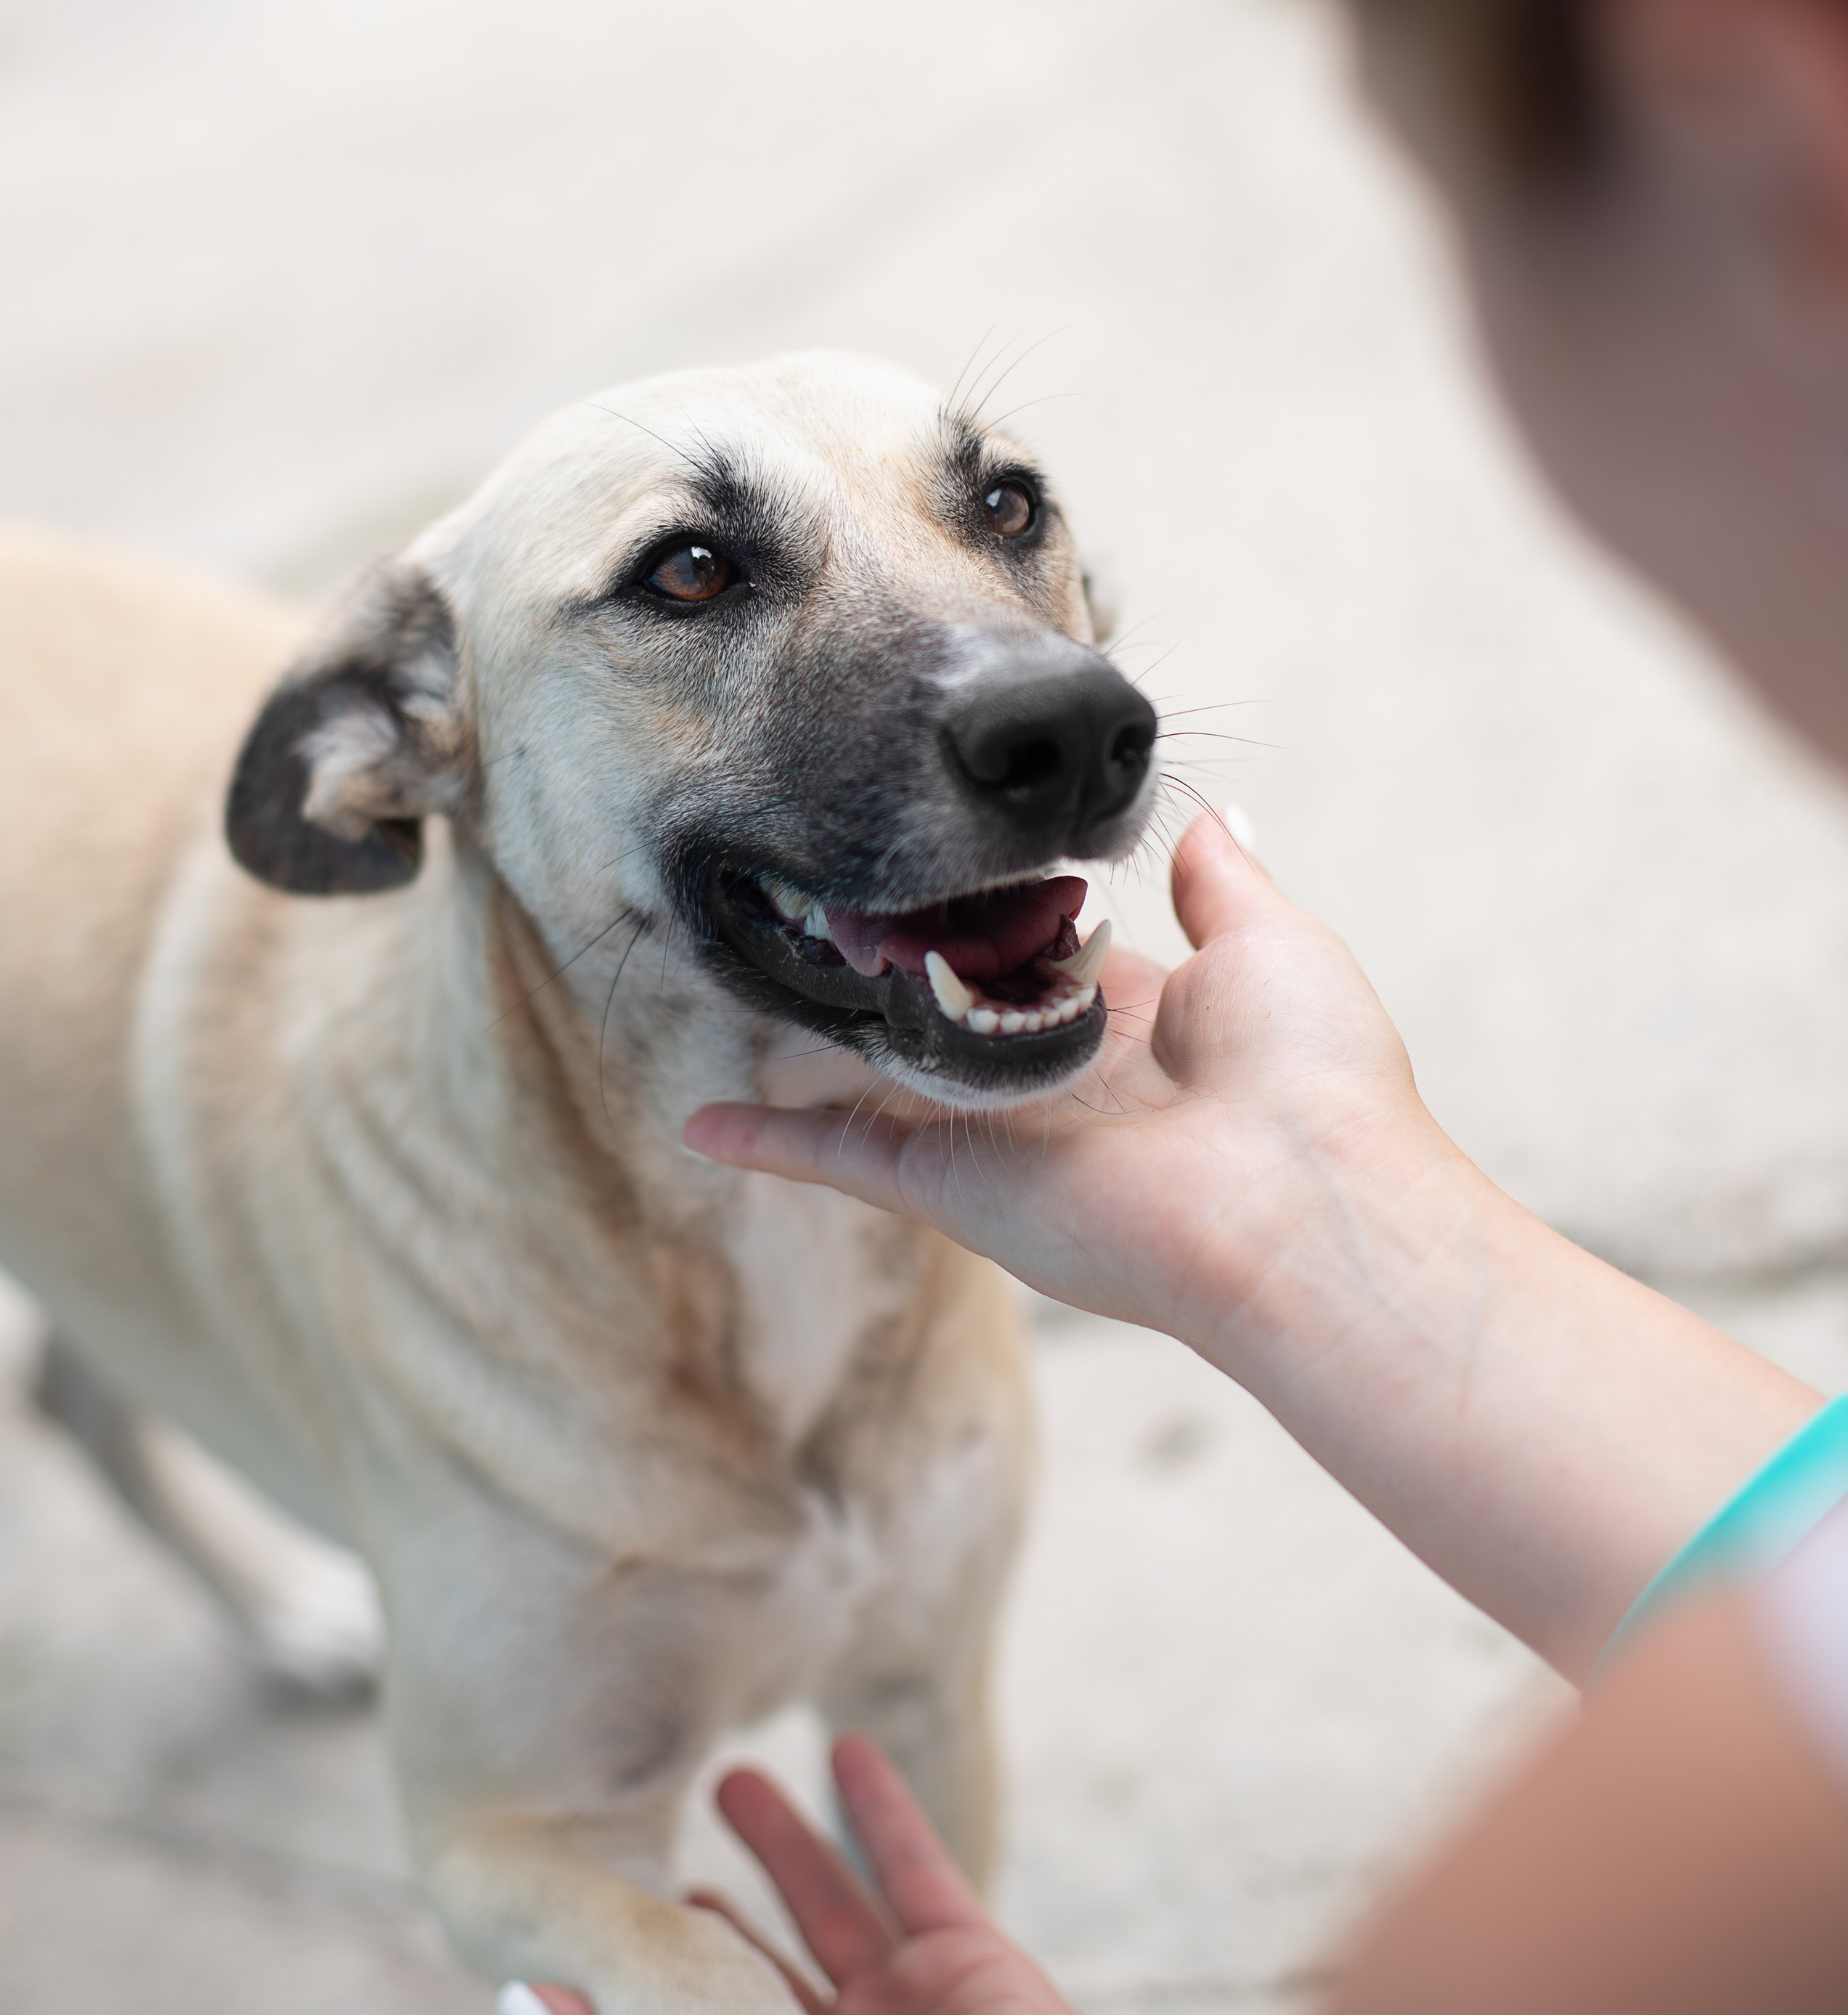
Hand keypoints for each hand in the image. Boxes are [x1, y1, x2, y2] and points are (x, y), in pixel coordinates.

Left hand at [513, 1735, 1120, 2014]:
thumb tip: (519, 1998)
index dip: (671, 1970)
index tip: (625, 1907)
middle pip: (767, 1959)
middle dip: (726, 1898)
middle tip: (669, 1844)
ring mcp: (907, 2007)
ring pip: (834, 1902)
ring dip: (789, 1840)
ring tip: (735, 1780)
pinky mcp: (968, 1961)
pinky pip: (916, 1869)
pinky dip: (880, 1807)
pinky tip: (845, 1751)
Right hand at [684, 813, 1436, 1354]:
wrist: (1303, 1197)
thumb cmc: (1312, 1076)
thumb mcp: (1272, 943)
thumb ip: (1220, 882)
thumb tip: (1208, 817)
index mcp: (1128, 1020)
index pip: (1033, 957)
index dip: (981, 911)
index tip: (927, 861)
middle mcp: (1052, 1078)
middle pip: (942, 1013)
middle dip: (883, 967)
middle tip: (813, 912)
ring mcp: (997, 1134)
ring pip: (879, 1077)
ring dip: (813, 1038)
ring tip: (747, 985)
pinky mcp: (955, 1183)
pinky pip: (841, 1156)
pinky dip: (771, 1142)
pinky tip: (703, 1125)